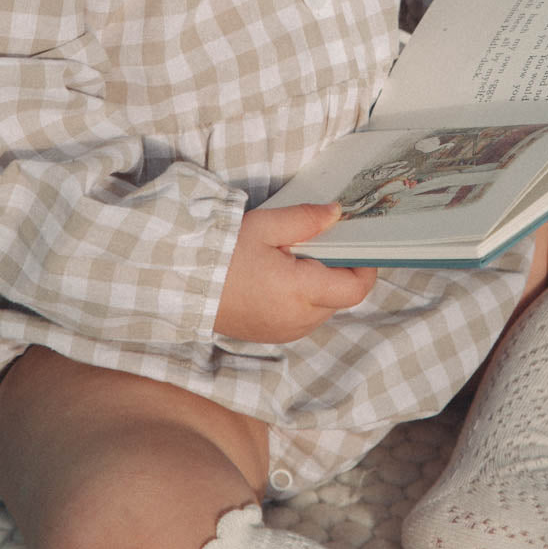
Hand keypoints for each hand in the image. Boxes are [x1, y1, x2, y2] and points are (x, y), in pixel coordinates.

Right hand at [214, 203, 376, 342]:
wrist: (183, 285)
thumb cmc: (222, 254)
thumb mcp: (265, 227)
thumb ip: (306, 219)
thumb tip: (337, 213)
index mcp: (300, 291)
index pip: (355, 288)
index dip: (364, 266)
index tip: (357, 244)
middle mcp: (299, 319)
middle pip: (341, 297)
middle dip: (339, 270)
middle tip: (316, 243)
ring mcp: (286, 332)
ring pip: (324, 308)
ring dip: (320, 285)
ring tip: (292, 260)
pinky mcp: (274, 335)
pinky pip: (304, 317)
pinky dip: (304, 298)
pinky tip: (281, 278)